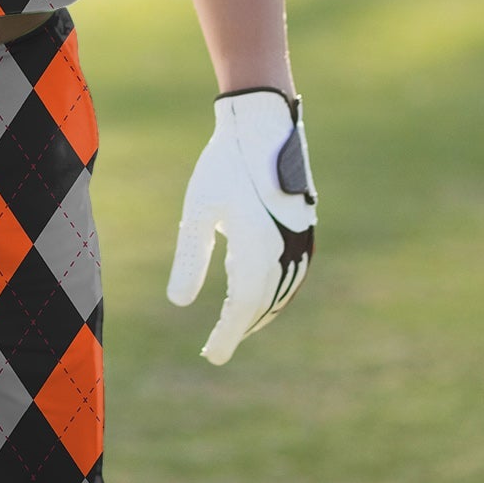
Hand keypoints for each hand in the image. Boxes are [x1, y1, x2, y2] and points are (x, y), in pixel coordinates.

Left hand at [167, 89, 315, 363]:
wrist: (261, 126)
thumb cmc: (223, 165)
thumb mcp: (198, 210)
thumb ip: (191, 258)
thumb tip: (178, 304)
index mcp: (258, 250)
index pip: (243, 308)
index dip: (228, 335)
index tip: (212, 356)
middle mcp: (285, 252)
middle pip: (262, 305)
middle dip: (240, 327)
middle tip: (216, 347)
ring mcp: (300, 243)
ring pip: (280, 293)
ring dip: (258, 312)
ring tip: (234, 326)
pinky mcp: (304, 232)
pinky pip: (292, 276)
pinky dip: (274, 292)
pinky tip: (254, 292)